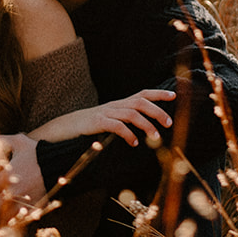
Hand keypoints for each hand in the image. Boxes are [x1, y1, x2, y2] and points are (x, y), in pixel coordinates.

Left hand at [0, 132, 44, 221]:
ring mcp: (23, 204)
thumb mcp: (18, 142)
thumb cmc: (36, 152)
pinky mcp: (34, 209)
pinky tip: (15, 216)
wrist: (59, 163)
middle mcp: (11, 195)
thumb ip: (0, 141)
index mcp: (3, 180)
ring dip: (0, 218)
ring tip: (0, 215)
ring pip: (3, 221)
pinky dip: (16, 220)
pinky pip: (21, 221)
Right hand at [27, 89, 174, 146]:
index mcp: (119, 104)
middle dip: (157, 110)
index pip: (142, 94)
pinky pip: (116, 126)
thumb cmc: (89, 128)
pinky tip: (134, 143)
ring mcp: (105, 113)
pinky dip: (128, 134)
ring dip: (146, 124)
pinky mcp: (96, 123)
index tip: (174, 95)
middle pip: (140, 101)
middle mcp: (114, 105)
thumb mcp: (109, 122)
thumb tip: (145, 130)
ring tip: (156, 137)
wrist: (63, 128)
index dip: (158, 93)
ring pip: (131, 113)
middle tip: (169, 123)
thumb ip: (124, 122)